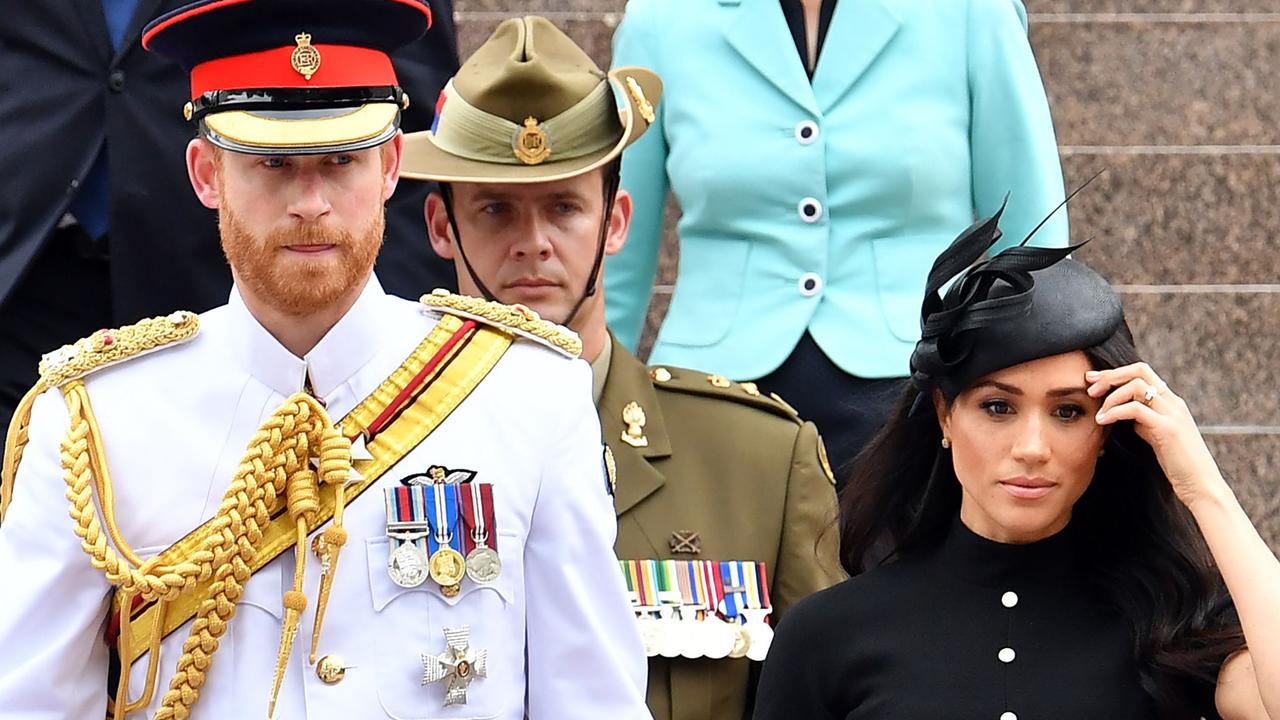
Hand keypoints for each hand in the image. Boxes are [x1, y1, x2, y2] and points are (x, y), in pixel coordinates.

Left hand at [1087, 362, 1225, 508]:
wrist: (1201, 485)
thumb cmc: (1178, 463)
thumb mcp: (1158, 435)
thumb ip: (1145, 421)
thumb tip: (1126, 412)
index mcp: (1171, 402)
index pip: (1142, 372)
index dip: (1115, 373)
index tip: (1093, 381)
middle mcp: (1174, 402)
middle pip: (1139, 370)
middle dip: (1110, 376)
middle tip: (1089, 389)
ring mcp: (1173, 413)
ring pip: (1136, 385)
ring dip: (1111, 396)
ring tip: (1098, 413)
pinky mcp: (1168, 428)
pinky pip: (1135, 409)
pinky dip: (1114, 412)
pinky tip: (1102, 421)